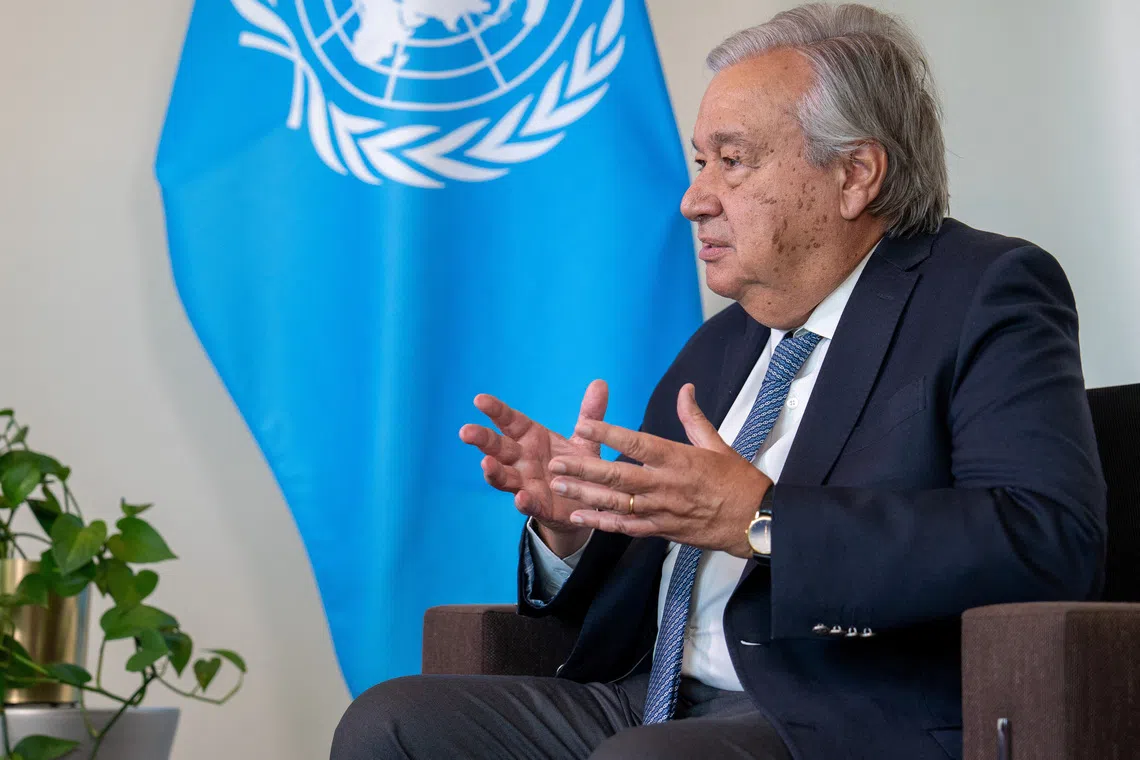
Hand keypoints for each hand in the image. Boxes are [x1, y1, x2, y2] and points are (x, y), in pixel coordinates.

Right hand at [459, 380, 607, 556]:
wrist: (585, 502)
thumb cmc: (576, 466)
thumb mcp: (585, 439)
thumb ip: (590, 414)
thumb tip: (600, 383)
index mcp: (530, 438)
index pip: (509, 421)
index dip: (495, 410)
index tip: (479, 399)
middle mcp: (522, 459)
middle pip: (498, 448)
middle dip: (482, 440)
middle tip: (466, 431)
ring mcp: (527, 483)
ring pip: (504, 476)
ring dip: (494, 471)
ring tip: (486, 464)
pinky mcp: (539, 506)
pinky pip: (529, 504)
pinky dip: (524, 502)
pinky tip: (521, 498)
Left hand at [547, 384, 769, 556]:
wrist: (754, 520)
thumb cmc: (737, 480)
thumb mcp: (717, 444)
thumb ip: (694, 418)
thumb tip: (686, 389)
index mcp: (677, 458)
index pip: (636, 442)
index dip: (608, 433)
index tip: (583, 425)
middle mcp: (665, 484)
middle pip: (617, 474)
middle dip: (583, 467)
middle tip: (556, 461)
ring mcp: (661, 509)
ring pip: (616, 502)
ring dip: (585, 493)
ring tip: (559, 485)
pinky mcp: (662, 530)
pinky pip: (627, 527)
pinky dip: (602, 522)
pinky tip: (581, 516)